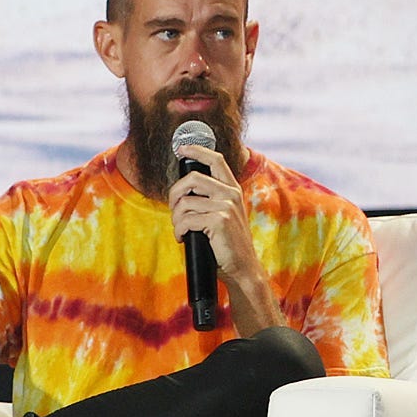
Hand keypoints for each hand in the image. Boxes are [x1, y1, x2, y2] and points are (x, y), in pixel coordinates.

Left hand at [167, 146, 266, 299]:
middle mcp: (230, 194)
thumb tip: (184, 191)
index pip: (216, 159)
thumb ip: (211, 200)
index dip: (197, 150)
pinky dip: (179, 230)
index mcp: (232, 190)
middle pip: (192, 178)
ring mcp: (226, 207)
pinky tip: (183, 238)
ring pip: (185, 203)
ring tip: (181, 229)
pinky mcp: (219, 221)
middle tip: (174, 210)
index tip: (182, 148)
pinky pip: (186, 220)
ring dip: (176, 218)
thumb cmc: (228, 245)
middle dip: (174, 194)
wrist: (243, 268)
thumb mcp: (225, 215)